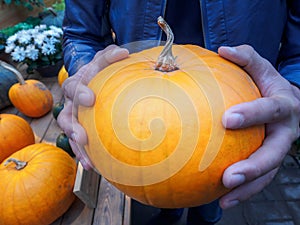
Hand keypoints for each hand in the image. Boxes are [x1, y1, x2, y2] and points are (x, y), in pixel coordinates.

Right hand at [57, 45, 128, 169]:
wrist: (94, 80)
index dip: (80, 93)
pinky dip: (86, 155)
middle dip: (73, 127)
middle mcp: (72, 103)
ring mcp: (76, 117)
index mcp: (77, 84)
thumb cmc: (100, 71)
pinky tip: (94, 166)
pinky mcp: (82, 128)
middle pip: (66, 116)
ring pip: (71, 134)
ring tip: (88, 161)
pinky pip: (81, 143)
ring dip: (78, 147)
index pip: (73, 87)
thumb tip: (123, 53)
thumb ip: (110, 55)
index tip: (90, 98)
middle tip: (82, 136)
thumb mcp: (104, 59)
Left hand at [218, 45, 299, 208]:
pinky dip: (243, 191)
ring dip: (247, 188)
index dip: (252, 114)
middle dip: (253, 166)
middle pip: (274, 153)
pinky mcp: (269, 162)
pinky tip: (222, 200)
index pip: (270, 109)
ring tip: (224, 198)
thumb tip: (222, 49)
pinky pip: (258, 180)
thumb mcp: (261, 68)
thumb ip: (246, 57)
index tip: (227, 119)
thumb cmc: (268, 84)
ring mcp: (278, 150)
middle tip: (229, 176)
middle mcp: (285, 132)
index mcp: (284, 106)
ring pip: (267, 174)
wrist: (287, 104)